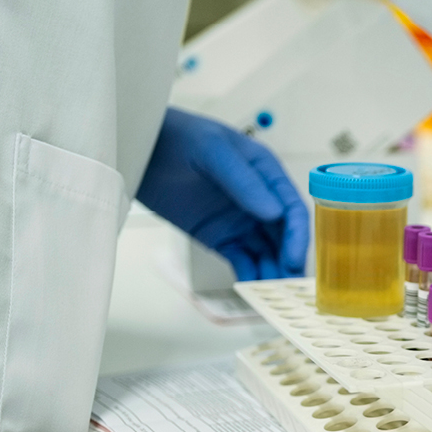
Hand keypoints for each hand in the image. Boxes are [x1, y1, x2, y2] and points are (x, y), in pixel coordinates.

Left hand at [137, 108, 308, 280]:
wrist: (135, 147)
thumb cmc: (175, 137)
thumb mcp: (212, 151)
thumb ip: (243, 181)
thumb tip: (273, 213)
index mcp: (266, 172)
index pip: (292, 208)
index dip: (296, 235)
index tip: (291, 258)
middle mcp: (259, 198)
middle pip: (284, 235)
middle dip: (289, 261)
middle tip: (289, 286)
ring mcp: (239, 220)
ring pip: (266, 252)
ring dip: (272, 272)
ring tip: (273, 294)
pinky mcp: (219, 236)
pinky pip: (241, 260)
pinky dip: (249, 275)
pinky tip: (251, 289)